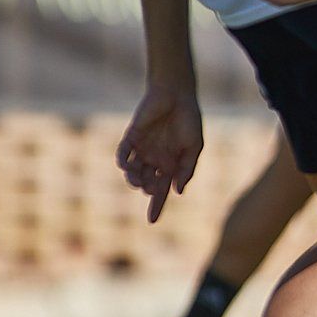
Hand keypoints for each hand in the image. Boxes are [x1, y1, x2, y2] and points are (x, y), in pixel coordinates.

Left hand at [117, 84, 202, 222]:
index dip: (157, 205)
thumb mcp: (194, 147)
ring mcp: (141, 149)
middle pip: (147, 183)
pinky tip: (126, 166)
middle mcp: (154, 159)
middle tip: (152, 188)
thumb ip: (187, 168)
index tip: (152, 221)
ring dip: (134, 179)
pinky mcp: (131, 137)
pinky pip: (123, 154)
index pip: (162, 190)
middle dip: (148, 189)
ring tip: (138, 180)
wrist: (176, 95)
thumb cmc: (189, 120)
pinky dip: (123, 162)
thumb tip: (177, 191)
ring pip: (133, 172)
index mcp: (170, 163)